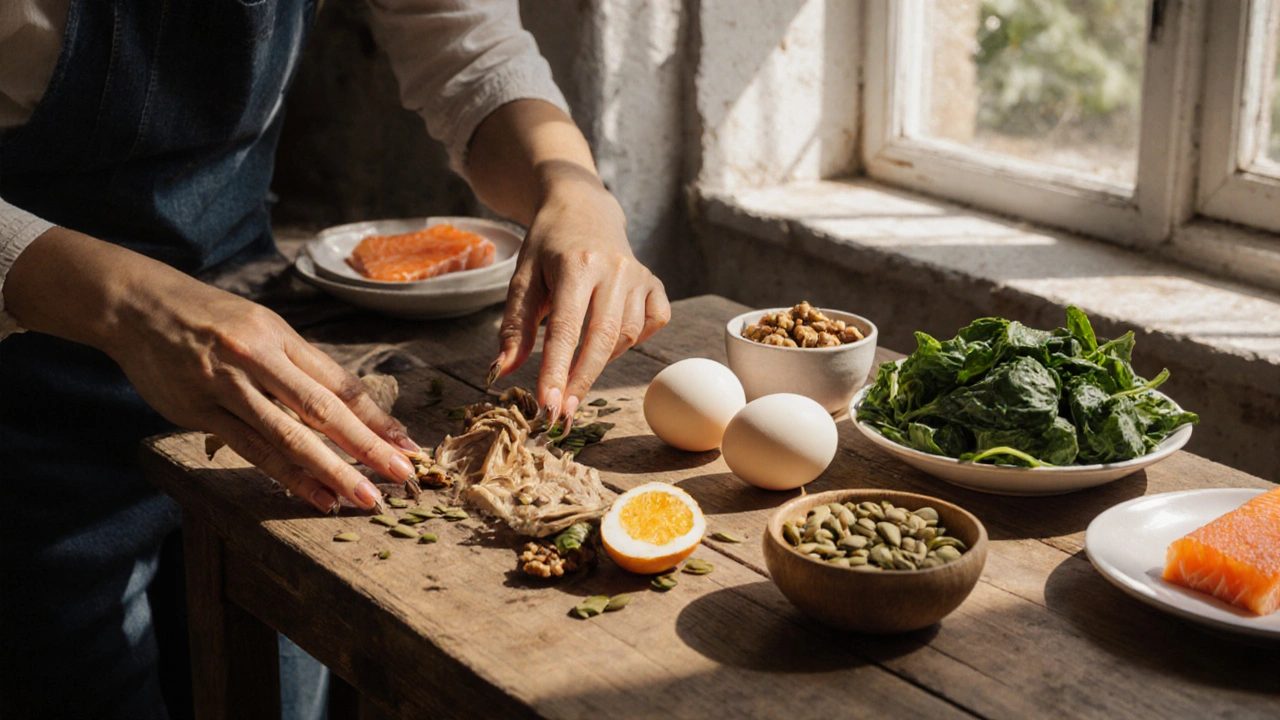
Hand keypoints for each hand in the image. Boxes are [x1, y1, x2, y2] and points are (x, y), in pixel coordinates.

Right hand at [5, 228, 418, 512]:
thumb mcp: (262, 327)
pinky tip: (314, 496)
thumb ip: (301, 366)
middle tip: (400, 474)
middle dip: (366, 446)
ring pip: (288, 436)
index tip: (406, 443)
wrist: (139, 306)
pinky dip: (287, 476)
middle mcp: (259, 358)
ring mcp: (227, 386)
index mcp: (281, 336)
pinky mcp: (199, 411)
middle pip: (323, 410)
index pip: (339, 383)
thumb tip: (350, 407)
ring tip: (363, 497)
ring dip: (331, 470)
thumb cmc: (211, 318)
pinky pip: (251, 450)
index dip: (376, 416)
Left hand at [490, 183, 670, 426]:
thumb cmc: (547, 246)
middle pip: (602, 338)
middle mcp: (614, 268)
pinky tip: (611, 339)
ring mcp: (639, 275)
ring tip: (577, 366)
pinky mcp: (654, 282)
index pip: (565, 328)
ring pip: (627, 335)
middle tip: (563, 413)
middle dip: (582, 381)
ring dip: (601, 360)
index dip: (556, 370)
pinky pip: (653, 323)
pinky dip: (634, 340)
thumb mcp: (522, 278)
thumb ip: (514, 326)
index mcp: (576, 264)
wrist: (582, 209)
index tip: (547, 405)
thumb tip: (501, 372)